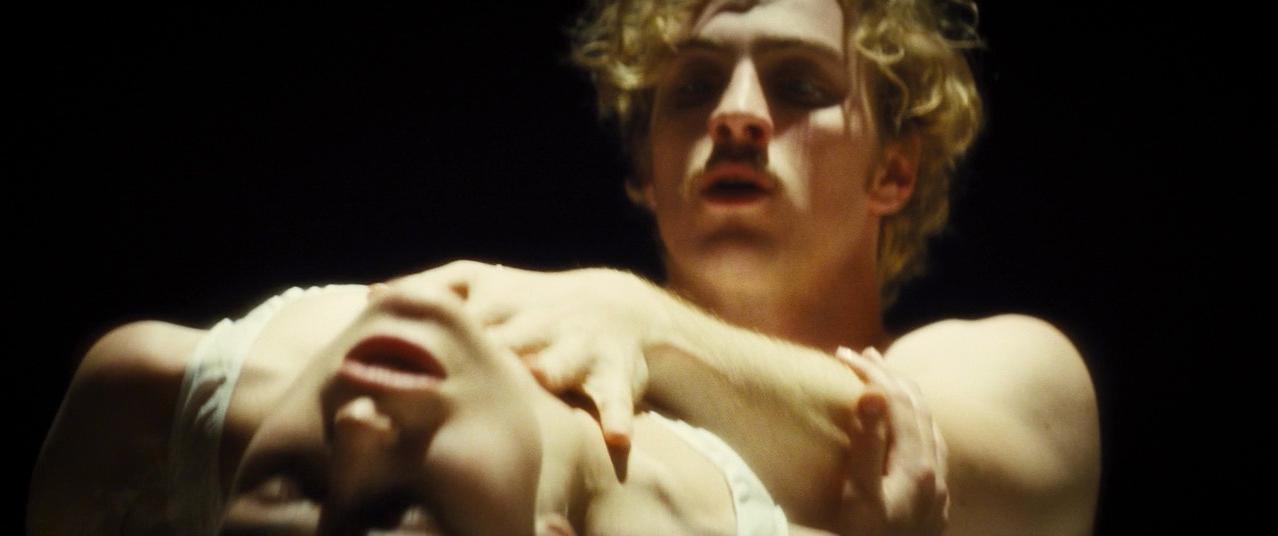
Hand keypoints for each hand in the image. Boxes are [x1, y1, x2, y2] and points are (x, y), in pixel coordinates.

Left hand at [382, 260, 667, 447]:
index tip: (410, 357)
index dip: (443, 336)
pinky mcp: (614, 373)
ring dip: (554, 367)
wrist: (617, 307)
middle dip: (499, 347)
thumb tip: (374, 293)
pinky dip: (617, 415)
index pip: (466, 317)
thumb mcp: (487, 284)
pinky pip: (616, 397)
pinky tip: (614, 438)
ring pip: (563, 359)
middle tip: (473, 370)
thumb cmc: (532, 305)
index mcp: (503, 303)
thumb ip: (434, 289)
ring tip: (543, 377)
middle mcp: (539, 322)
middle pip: (512, 336)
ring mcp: (577, 347)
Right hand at [833, 347, 948, 535]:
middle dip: (888, 376)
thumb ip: (868, 445)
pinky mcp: (933, 505)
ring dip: (904, 398)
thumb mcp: (859, 497)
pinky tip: (905, 432)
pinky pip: (931, 449)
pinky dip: (914, 425)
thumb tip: (874, 393)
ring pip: (929, 427)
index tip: (843, 354)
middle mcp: (934, 472)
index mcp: (916, 465)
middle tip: (859, 354)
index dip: (872, 372)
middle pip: (917, 408)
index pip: (897, 401)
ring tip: (882, 380)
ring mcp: (936, 489)